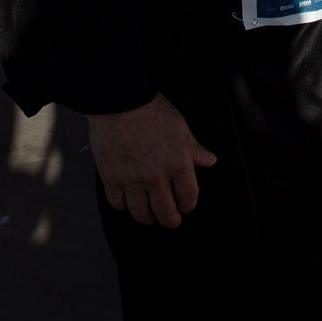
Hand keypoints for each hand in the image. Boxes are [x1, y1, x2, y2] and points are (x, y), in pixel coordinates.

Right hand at [86, 94, 217, 228]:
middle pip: (166, 212)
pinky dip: (124, 206)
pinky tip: (128, 201)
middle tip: (171, 220)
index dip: (188, 205)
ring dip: (148, 217)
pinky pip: (118, 204)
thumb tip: (210, 161)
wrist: (119, 101)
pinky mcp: (111, 178)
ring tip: (149, 215)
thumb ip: (195, 148)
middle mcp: (156, 177)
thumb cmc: (151, 110)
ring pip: (141, 213)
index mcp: (178, 163)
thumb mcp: (181, 127)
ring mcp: (132, 180)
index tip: (186, 206)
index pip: (188, 197)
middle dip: (171, 220)